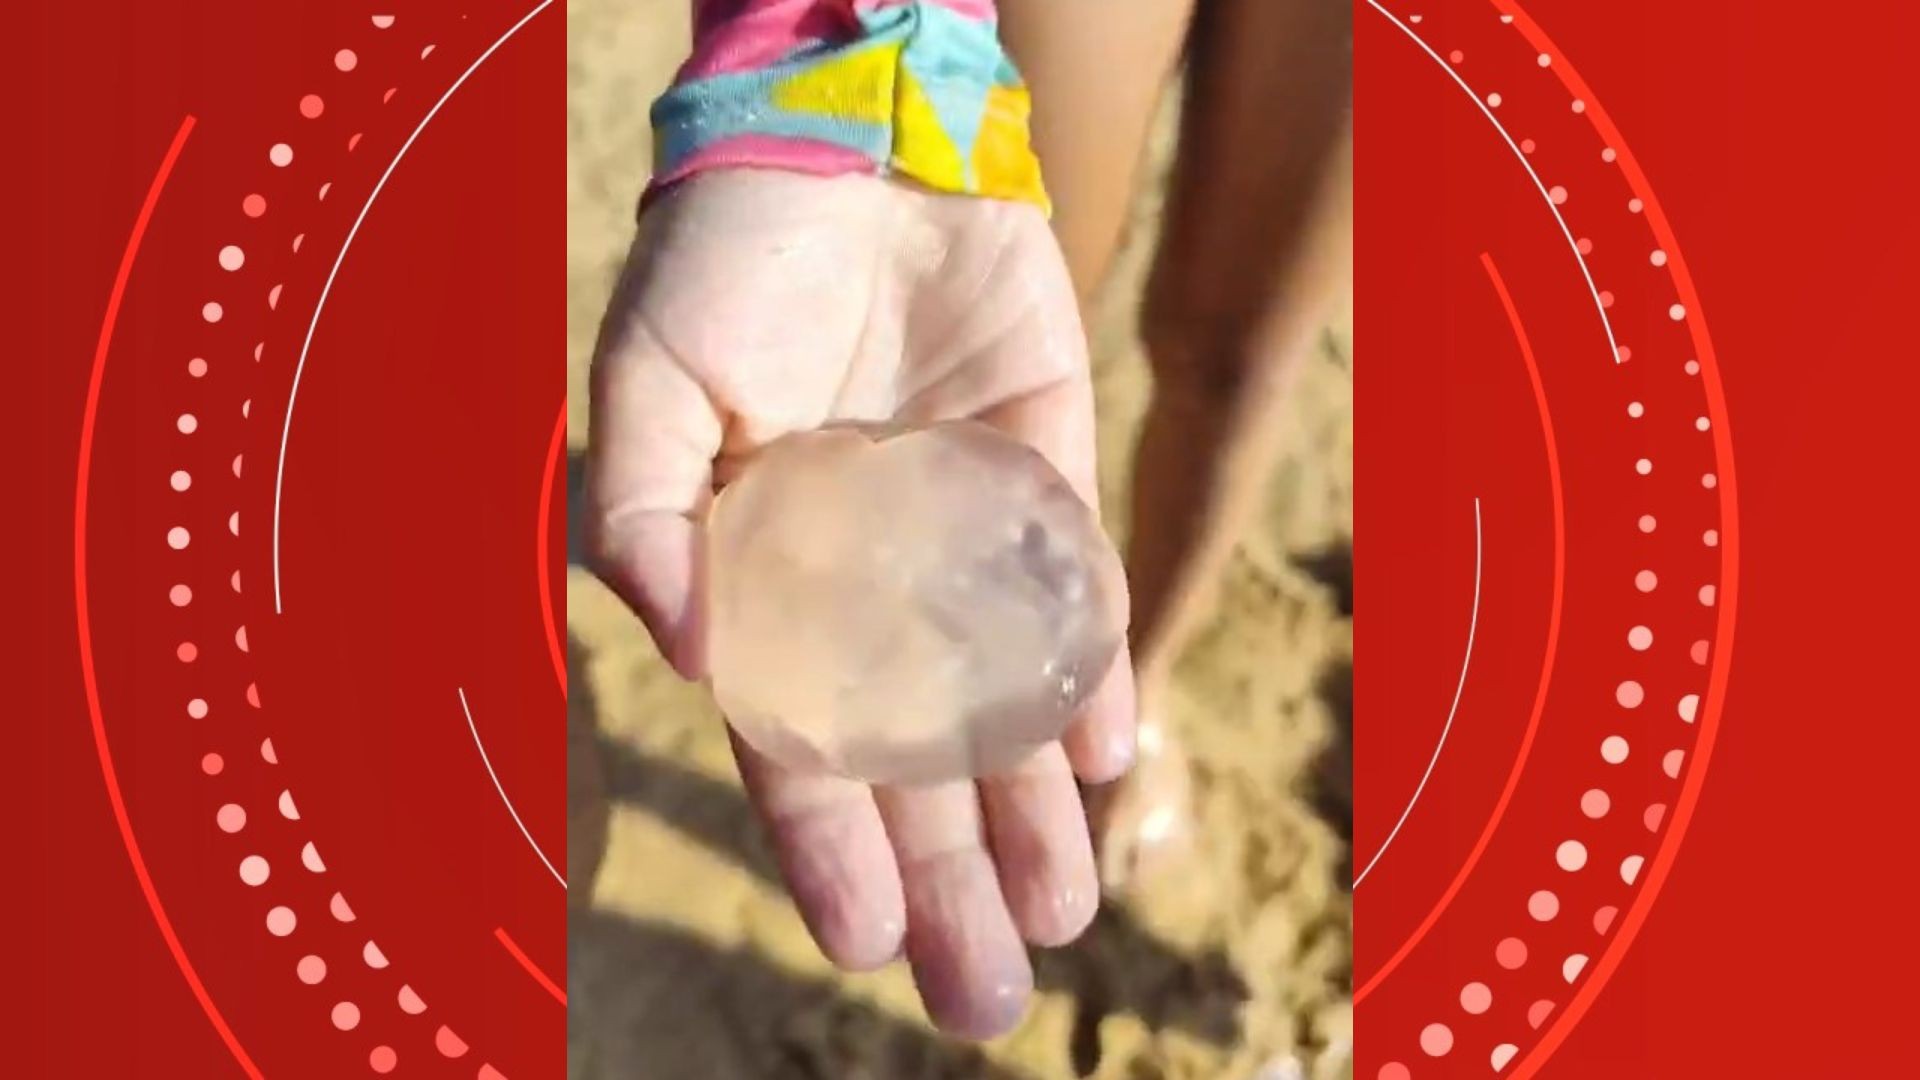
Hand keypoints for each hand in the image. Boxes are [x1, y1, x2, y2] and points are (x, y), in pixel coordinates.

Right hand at [585, 171, 1136, 1038]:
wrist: (851, 143)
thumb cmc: (729, 260)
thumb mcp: (652, 379)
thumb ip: (649, 514)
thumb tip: (690, 651)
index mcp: (764, 576)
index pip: (797, 738)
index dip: (827, 838)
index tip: (860, 937)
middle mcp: (865, 578)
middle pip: (910, 755)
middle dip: (942, 875)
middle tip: (984, 996)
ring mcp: (957, 536)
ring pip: (999, 703)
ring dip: (1029, 813)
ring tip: (1062, 917)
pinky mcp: (1042, 475)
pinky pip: (1070, 594)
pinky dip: (1092, 675)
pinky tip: (1106, 762)